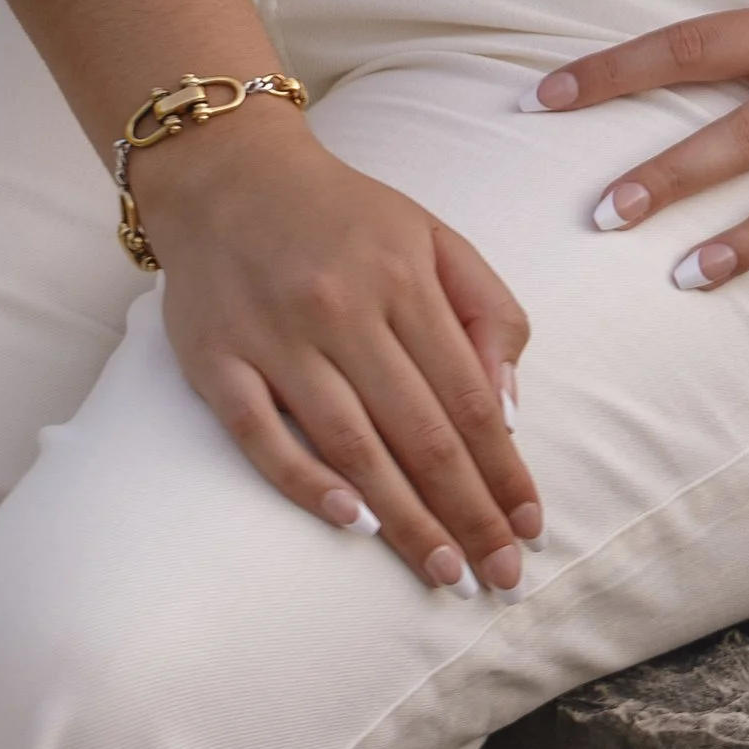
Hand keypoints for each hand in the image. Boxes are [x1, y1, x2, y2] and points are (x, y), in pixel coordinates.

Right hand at [134, 115, 542, 594]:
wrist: (227, 172)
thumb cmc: (343, 215)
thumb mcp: (433, 235)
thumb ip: (485, 309)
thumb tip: (508, 406)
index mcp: (402, 278)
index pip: (468, 395)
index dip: (503, 468)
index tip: (531, 524)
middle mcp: (341, 310)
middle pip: (419, 432)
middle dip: (468, 513)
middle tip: (501, 576)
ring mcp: (275, 338)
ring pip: (351, 446)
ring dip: (404, 519)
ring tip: (444, 573)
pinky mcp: (216, 361)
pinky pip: (262, 436)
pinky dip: (306, 483)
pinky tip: (350, 524)